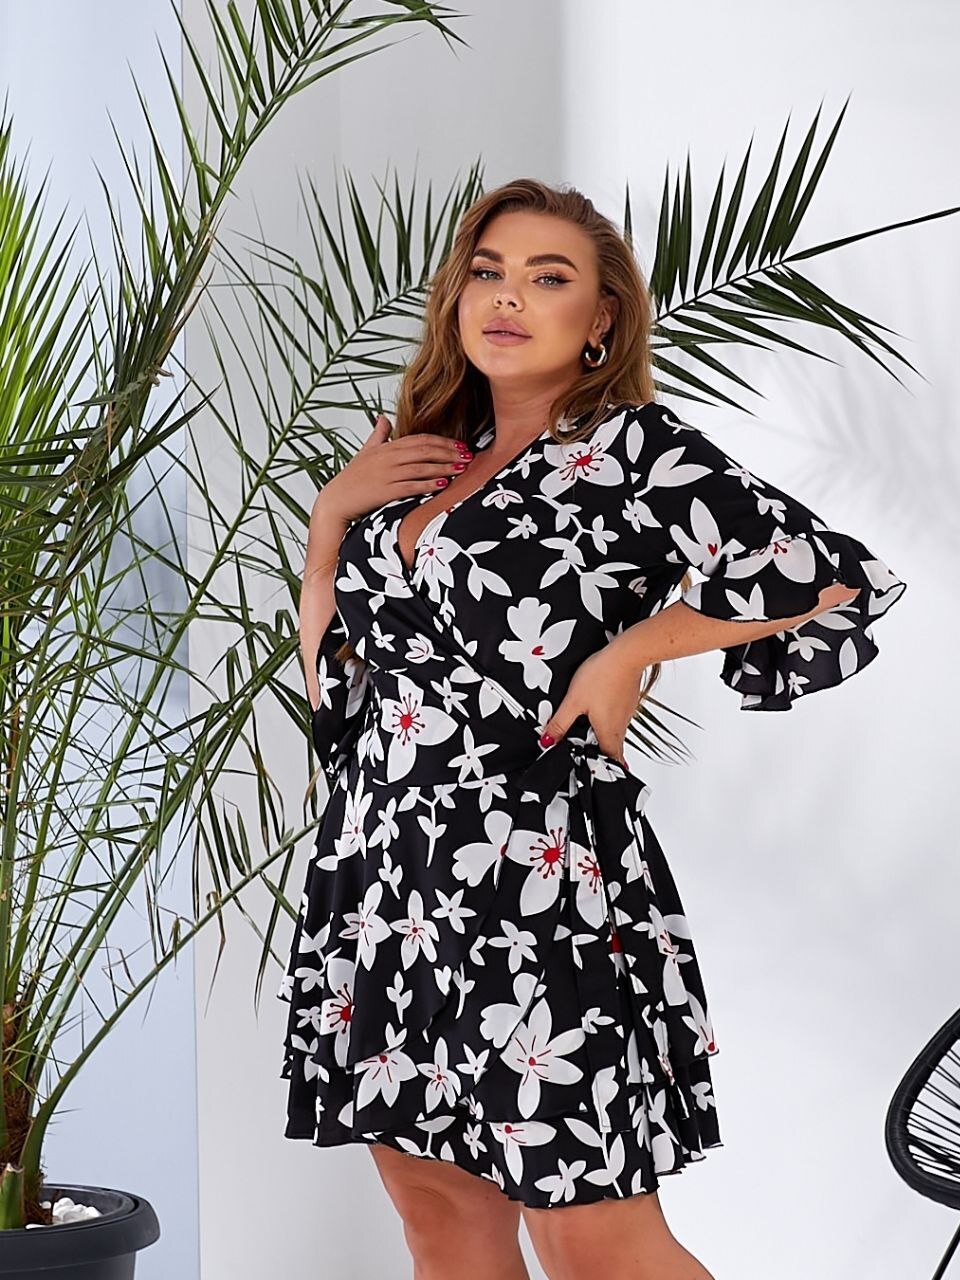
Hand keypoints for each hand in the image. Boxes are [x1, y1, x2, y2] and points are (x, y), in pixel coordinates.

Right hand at [319, 413, 473, 523]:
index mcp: (387, 447)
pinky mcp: (385, 491)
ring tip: (462, 469)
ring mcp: (387, 474)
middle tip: (469, 456)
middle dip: (449, 453)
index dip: (442, 441)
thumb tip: (382, 417)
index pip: (420, 439)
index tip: (460, 445)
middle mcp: (388, 458)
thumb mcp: (365, 451)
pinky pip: (412, 486)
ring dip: (444, 467)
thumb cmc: (352, 478)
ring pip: (421, 467)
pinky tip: (444, 484)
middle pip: (425, 451)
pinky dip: (428, 484)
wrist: (336, 500)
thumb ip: (378, 434)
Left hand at [537, 642, 644, 767]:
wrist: (626, 655)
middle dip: (601, 753)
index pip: (608, 761)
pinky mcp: (629, 700)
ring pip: (615, 731)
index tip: (594, 772)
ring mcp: (627, 712)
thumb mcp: (573, 701)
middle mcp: (621, 725)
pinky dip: (609, 718)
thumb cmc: (603, 676)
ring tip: (588, 730)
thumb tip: (547, 741)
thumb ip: (559, 723)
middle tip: (587, 753)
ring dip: (604, 735)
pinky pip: (618, 716)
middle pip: (612, 748)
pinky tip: (599, 707)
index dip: (601, 769)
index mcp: (608, 732)